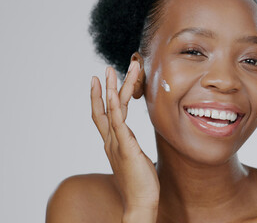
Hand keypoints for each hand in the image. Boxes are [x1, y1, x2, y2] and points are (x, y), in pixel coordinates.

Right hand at [90, 62, 158, 220]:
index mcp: (114, 141)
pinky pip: (119, 124)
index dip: (102, 96)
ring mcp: (116, 143)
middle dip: (107, 86)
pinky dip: (115, 108)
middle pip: (106, 107)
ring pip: (111, 110)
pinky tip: (115, 94)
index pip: (106, 114)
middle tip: (107, 67)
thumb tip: (134, 141)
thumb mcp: (134, 157)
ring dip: (111, 89)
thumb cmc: (140, 181)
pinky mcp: (126, 148)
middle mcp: (111, 140)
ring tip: (111, 71)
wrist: (141, 202)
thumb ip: (130, 146)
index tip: (102, 80)